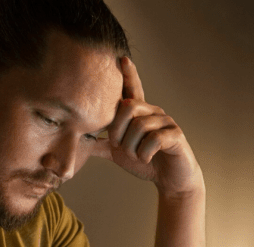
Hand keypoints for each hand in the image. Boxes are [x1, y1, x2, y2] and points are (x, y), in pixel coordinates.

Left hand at [93, 57, 202, 197]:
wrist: (170, 180)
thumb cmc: (146, 162)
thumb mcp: (119, 153)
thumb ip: (101, 144)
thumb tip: (78, 140)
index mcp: (139, 113)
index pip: (132, 89)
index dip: (128, 74)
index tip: (122, 59)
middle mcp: (153, 112)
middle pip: (128, 106)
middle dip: (117, 130)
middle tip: (118, 146)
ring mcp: (166, 122)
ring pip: (139, 126)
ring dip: (131, 147)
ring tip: (135, 156)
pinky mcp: (176, 135)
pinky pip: (154, 139)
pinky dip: (144, 154)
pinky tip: (146, 158)